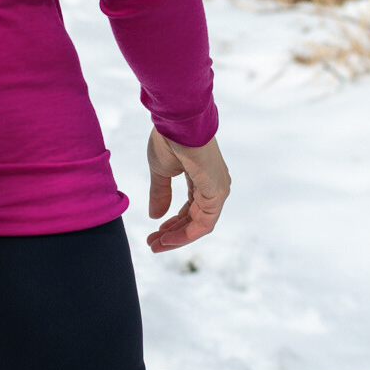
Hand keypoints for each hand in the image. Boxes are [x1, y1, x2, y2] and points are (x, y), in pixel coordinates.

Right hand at [146, 128, 230, 253]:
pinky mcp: (217, 194)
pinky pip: (204, 223)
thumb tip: (155, 216)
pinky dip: (186, 234)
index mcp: (202, 178)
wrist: (177, 123)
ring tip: (156, 245)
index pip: (189, 208)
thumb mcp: (161, 172)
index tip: (154, 232)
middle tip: (152, 244)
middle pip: (194, 219)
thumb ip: (160, 194)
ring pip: (199, 225)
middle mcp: (213, 186)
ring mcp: (217, 190)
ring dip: (177, 238)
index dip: (172, 223)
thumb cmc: (169, 139)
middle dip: (172, 234)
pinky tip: (167, 238)